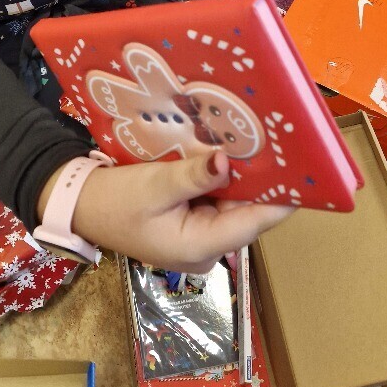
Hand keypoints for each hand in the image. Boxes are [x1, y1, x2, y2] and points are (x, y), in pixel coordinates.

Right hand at [71, 150, 294, 272]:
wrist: (80, 205)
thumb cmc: (115, 201)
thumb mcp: (154, 186)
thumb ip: (194, 175)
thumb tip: (230, 161)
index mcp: (201, 247)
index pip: (254, 222)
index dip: (282, 196)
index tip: (305, 170)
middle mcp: (208, 248)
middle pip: (247, 211)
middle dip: (262, 178)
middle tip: (280, 139)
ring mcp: (200, 236)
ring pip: (234, 203)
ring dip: (243, 175)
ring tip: (262, 138)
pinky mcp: (192, 222)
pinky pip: (218, 199)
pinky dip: (224, 178)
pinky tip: (233, 150)